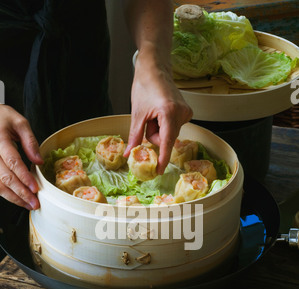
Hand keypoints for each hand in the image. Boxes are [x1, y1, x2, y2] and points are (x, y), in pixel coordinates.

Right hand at [0, 105, 42, 209]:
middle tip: (35, 203)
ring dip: (13, 197)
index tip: (35, 188)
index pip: (12, 161)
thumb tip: (39, 161)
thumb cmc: (3, 118)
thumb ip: (30, 141)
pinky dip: (6, 194)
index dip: (24, 177)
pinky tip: (17, 199)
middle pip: (5, 177)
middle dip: (21, 192)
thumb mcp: (19, 122)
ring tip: (28, 204)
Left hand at [124, 57, 192, 174]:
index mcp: (169, 112)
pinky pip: (173, 128)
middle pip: (166, 139)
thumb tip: (129, 154)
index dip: (162, 158)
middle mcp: (181, 113)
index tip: (159, 171)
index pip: (166, 142)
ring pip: (169, 134)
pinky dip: (165, 125)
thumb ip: (135, 136)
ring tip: (154, 113)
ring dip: (159, 129)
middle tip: (148, 119)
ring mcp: (186, 112)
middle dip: (154, 135)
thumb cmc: (145, 86)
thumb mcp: (137, 113)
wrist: (155, 69)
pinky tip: (161, 112)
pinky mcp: (187, 112)